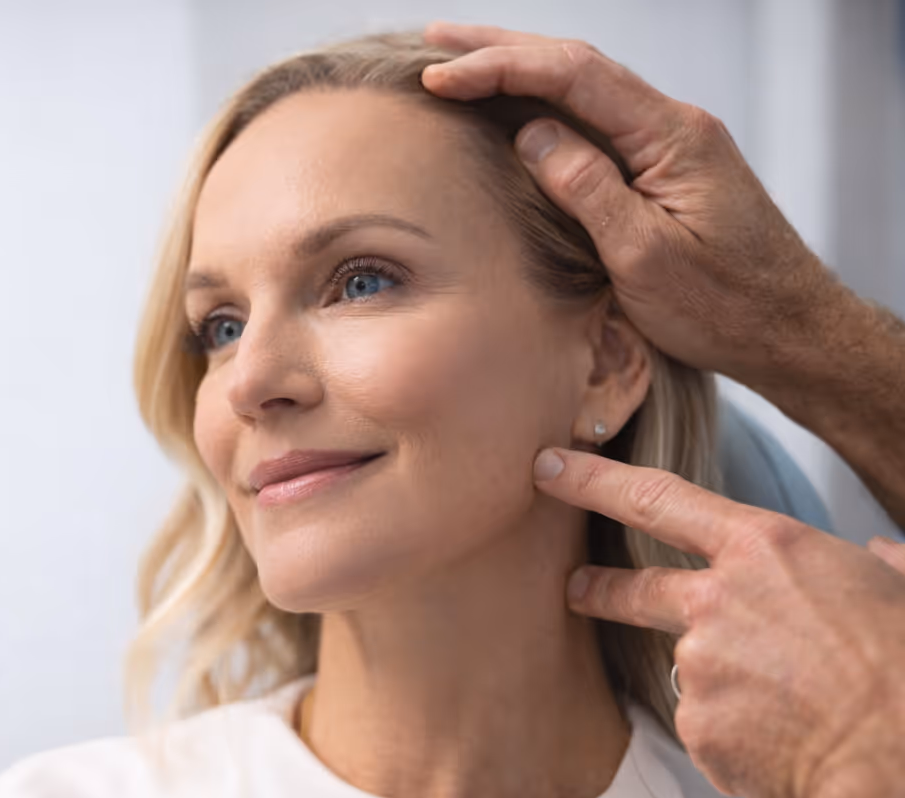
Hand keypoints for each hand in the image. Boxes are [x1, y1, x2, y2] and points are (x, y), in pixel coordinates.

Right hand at [419, 22, 851, 386]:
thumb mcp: (644, 258)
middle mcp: (673, 125)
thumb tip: (531, 133)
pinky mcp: (663, 169)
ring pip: (583, 88)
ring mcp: (669, 144)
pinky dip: (544, 106)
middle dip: (500, 49)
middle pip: (576, 65)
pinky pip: (595, 121)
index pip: (574, 76)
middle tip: (432, 43)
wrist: (788, 330)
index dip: (501, 68)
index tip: (441, 78)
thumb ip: (588, 189)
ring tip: (458, 64)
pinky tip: (513, 108)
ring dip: (519, 71)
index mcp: (672, 136)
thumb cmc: (725, 307)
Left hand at [533, 447, 904, 797]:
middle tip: (576, 588)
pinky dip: (749, 742)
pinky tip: (794, 747)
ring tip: (806, 713)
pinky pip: (717, 730)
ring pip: (705, 674)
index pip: (656, 498)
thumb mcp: (902, 590)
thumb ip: (877, 566)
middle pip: (636, 587)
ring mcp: (699, 663)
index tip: (547, 467)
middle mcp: (716, 600)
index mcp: (766, 548)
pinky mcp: (697, 725)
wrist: (899, 757)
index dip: (592, 480)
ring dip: (742, 691)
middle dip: (598, 587)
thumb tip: (882, 553)